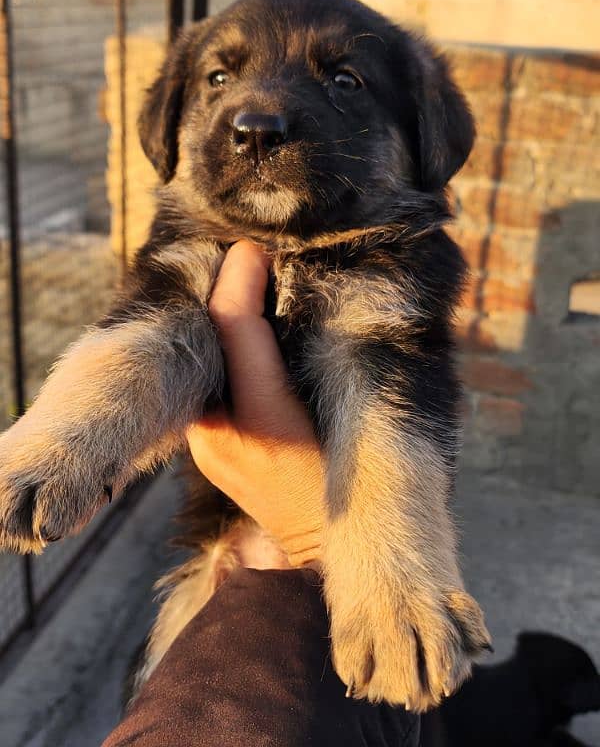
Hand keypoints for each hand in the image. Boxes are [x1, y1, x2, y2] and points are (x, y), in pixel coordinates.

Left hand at [187, 241, 324, 566]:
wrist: (321, 557)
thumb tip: (307, 297)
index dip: (241, 279)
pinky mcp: (207, 449)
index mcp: (258, 419)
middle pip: (210, 340)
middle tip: (250, 258)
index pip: (235, 329)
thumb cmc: (352, 489)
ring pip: (206, 362)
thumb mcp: (355, 421)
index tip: (254, 246)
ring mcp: (205, 444)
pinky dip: (225, 354)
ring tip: (250, 285)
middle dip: (226, 294)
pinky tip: (245, 334)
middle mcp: (215, 431)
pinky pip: (208, 385)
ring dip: (224, 322)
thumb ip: (327, 361)